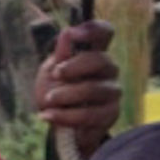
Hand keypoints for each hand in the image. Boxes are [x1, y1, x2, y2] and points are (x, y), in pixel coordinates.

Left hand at [32, 19, 121, 144]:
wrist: (60, 131)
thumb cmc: (57, 96)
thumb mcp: (51, 74)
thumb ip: (61, 56)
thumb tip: (67, 32)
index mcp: (94, 54)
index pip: (105, 33)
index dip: (93, 29)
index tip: (72, 34)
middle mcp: (108, 70)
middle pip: (101, 60)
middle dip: (75, 66)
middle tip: (56, 74)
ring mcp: (112, 92)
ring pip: (93, 89)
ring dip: (66, 95)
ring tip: (47, 100)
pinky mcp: (110, 115)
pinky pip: (89, 114)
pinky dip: (65, 115)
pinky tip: (48, 115)